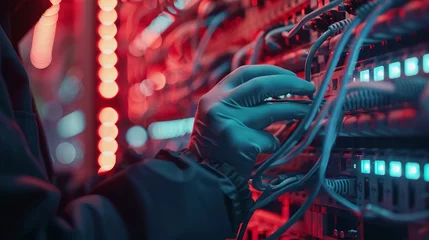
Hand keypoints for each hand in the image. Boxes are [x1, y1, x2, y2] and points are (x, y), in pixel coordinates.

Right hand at [188, 65, 315, 178]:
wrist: (205, 178)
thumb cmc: (216, 147)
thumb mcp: (219, 117)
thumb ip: (240, 102)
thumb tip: (281, 90)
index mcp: (214, 97)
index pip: (246, 73)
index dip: (271, 72)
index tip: (291, 76)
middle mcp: (219, 106)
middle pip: (262, 86)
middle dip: (291, 84)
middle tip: (309, 89)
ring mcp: (229, 124)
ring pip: (272, 110)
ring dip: (296, 109)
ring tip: (310, 110)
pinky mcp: (241, 144)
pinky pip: (269, 139)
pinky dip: (274, 143)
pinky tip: (268, 149)